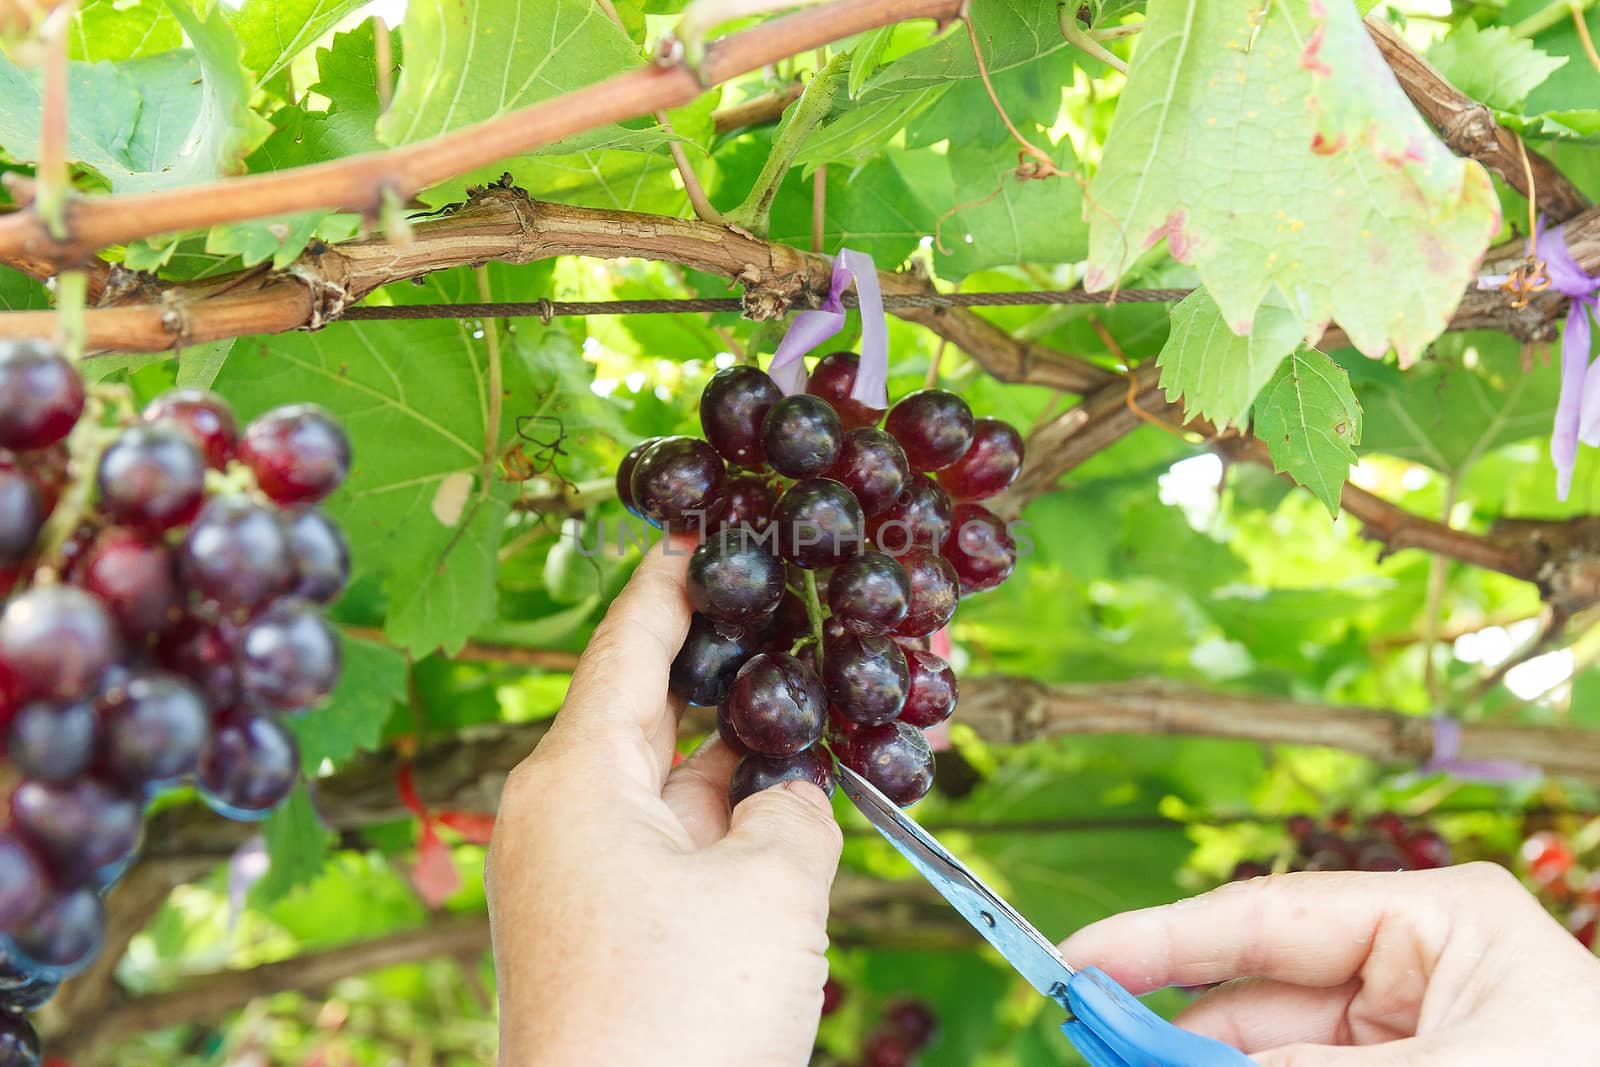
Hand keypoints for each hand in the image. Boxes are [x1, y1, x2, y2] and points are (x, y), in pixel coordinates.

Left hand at [485, 539, 842, 1066]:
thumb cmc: (678, 1018)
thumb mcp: (770, 891)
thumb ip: (794, 816)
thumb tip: (789, 801)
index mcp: (575, 779)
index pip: (627, 644)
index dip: (671, 579)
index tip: (702, 525)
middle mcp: (561, 819)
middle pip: (651, 710)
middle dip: (729, 667)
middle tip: (792, 611)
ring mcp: (579, 881)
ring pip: (671, 787)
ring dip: (740, 755)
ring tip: (815, 705)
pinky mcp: (603, 933)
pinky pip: (672, 848)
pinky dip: (728, 822)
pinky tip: (791, 803)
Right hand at [1059, 863, 1599, 1064]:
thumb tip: (1172, 1059)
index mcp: (1440, 922)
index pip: (1267, 914)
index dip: (1160, 936)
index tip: (1074, 963)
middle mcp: (1416, 973)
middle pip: (1257, 996)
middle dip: (1174, 1027)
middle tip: (1090, 1044)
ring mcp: (1414, 1038)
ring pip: (1273, 1050)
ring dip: (1206, 1063)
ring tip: (1132, 1061)